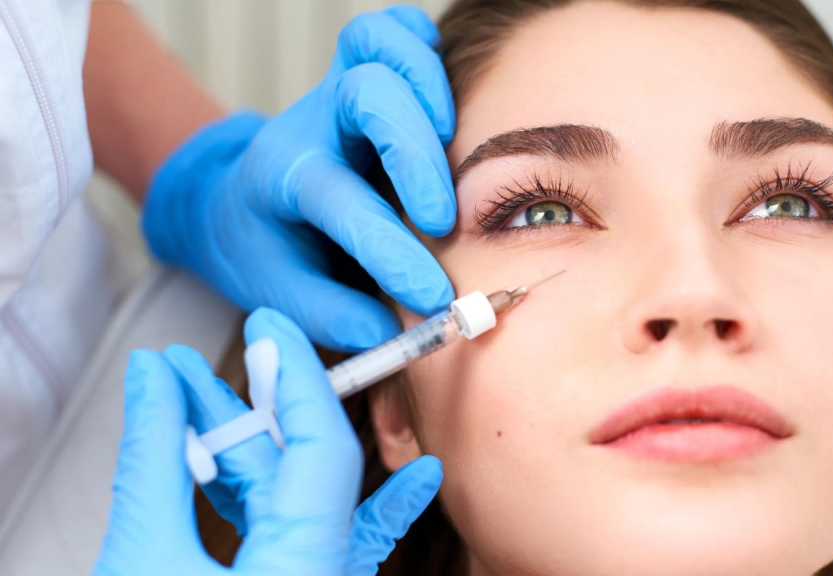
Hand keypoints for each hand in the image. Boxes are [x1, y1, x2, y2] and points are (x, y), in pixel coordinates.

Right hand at [93, 308, 441, 575]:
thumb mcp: (138, 559)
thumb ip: (151, 461)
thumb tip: (151, 383)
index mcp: (306, 573)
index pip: (324, 451)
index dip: (298, 380)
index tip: (270, 330)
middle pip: (301, 472)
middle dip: (249, 412)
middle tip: (202, 364)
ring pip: (286, 502)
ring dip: (240, 449)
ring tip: (187, 400)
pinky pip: (297, 537)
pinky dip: (273, 494)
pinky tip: (262, 457)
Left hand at [143, 5, 455, 350]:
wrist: (239, 199)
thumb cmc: (266, 247)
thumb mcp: (278, 291)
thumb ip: (326, 314)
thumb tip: (381, 330)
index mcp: (283, 178)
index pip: (339, 200)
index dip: (389, 248)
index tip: (432, 296)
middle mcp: (312, 124)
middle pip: (364, 95)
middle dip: (415, 152)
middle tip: (444, 217)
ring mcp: (337, 92)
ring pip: (377, 44)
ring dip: (426, 83)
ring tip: (454, 138)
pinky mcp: (362, 75)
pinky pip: (392, 30)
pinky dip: (421, 45)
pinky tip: (444, 93)